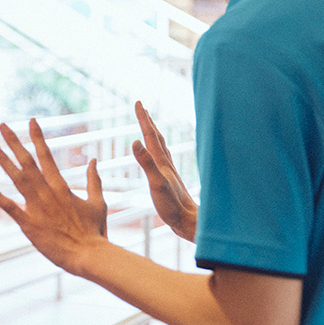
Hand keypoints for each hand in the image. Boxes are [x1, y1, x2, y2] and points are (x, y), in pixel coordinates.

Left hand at [0, 119, 107, 275]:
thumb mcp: (98, 202)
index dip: (37, 137)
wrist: (88, 255)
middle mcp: (47, 193)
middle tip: (1, 125)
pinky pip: (9, 206)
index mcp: (62, 186)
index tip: (30, 121)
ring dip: (2, 160)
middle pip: (27, 161)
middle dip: (13, 141)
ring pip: (16, 178)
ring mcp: (36, 207)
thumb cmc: (94, 231)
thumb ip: (93, 179)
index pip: (46, 155)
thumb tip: (93, 159)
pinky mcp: (28, 224)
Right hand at [132, 101, 197, 241]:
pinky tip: (157, 155)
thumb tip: (134, 141)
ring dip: (153, 134)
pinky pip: (161, 158)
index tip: (138, 103)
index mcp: (161, 162)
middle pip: (156, 137)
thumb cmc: (172, 205)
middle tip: (141, 108)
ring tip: (148, 126)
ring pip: (160, 146)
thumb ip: (146, 163)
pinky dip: (156, 150)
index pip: (150, 135)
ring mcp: (168, 171)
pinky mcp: (169, 180)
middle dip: (147, 121)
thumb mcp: (156, 183)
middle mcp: (166, 163)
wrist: (189, 221)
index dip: (143, 119)